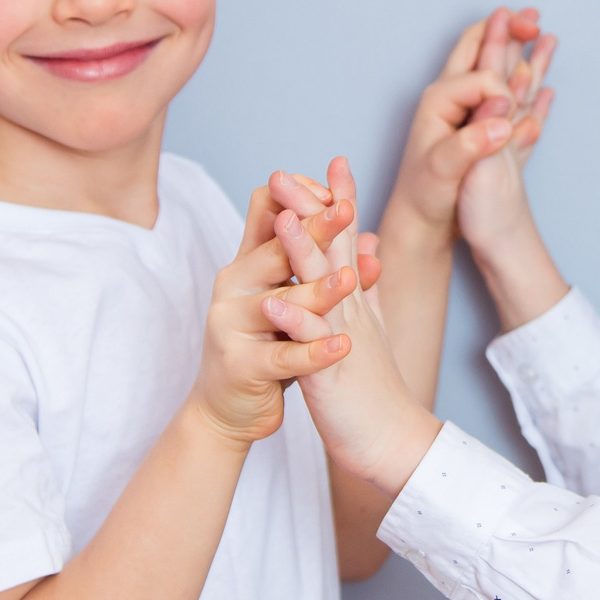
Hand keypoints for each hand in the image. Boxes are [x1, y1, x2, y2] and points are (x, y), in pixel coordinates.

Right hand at [189, 189, 361, 447]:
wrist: (229, 408)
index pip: (266, 212)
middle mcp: (233, 285)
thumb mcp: (295, 301)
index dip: (299, 198)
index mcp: (248, 264)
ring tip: (349, 282)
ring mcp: (231, 324)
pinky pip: (284, 357)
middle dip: (313, 229)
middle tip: (346, 212)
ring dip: (317, 292)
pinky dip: (315, 351)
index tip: (337, 192)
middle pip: (274, 248)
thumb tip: (370, 237)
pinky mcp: (240, 365)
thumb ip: (327, 268)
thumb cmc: (267, 345)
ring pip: (280, 303)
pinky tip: (342, 346)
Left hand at [266, 159, 443, 496]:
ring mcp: (345, 337)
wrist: (395, 439)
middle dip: (313, 208)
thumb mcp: (372, 326)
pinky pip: (313, 344)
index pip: (348, 239)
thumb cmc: (376, 387)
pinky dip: (296, 322)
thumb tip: (370, 249)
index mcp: (357, 299)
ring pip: (324, 287)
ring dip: (304, 252)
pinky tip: (275, 303)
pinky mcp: (334, 372)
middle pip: (334, 249)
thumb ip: (369, 286)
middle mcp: (353, 309)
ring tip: (283, 219)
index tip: (333, 161)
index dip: (340, 200)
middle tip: (289, 171)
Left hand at [380, 8, 555, 240]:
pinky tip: (534, 74)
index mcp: (440, 99)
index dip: (504, 90)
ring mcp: (465, 109)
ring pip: (493, 65)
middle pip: (478, 47)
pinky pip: (503, 92)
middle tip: (531, 17)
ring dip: (515, 46)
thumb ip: (472, 142)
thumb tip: (503, 120)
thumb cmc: (425, 195)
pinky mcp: (477, 125)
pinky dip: (521, 77)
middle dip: (505, 29)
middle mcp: (451, 96)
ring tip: (537, 28)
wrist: (420, 221)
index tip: (509, 115)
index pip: (484, 77)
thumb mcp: (444, 170)